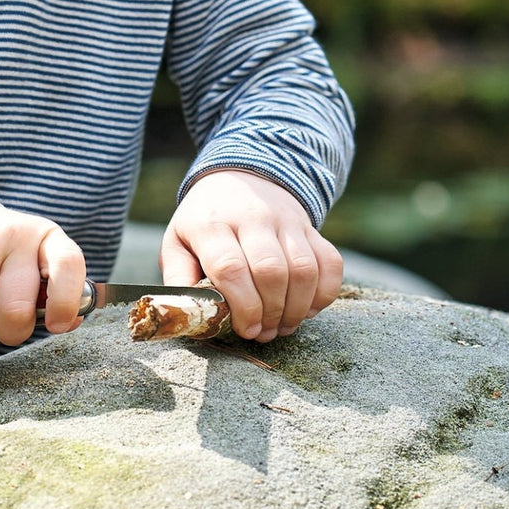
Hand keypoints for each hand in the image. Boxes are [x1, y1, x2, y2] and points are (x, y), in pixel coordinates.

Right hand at [0, 205, 85, 347]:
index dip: (65, 302)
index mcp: (45, 236)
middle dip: (11, 333)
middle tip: (6, 325)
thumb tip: (66, 323)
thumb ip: (56, 293)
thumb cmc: (4, 254)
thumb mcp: (36, 260)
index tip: (56, 324)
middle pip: (16, 311)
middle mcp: (13, 237)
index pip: (67, 265)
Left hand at [160, 170, 342, 341]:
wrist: (241, 176)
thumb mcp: (178, 242)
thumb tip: (186, 314)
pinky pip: (330, 263)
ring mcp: (286, 220)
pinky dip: (325, 293)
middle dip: (270, 312)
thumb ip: (178, 278)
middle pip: (271, 271)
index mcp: (212, 224)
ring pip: (304, 270)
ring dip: (297, 308)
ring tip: (283, 326)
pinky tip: (306, 309)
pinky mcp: (311, 227)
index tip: (245, 330)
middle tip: (264, 332)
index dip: (242, 306)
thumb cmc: (205, 221)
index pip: (230, 267)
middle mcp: (252, 218)